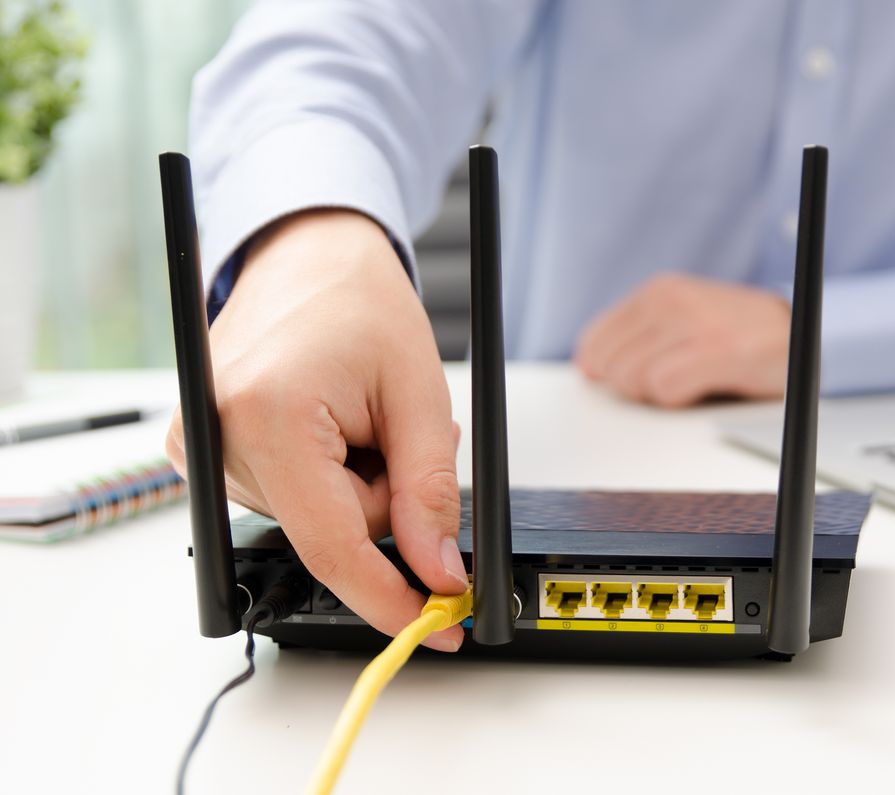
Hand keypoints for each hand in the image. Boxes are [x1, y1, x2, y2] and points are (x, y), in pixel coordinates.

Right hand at [166, 210, 467, 650]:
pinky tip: (329, 425)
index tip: (435, 625)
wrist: (309, 257)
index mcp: (268, 413)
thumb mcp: (421, 398)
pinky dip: (324, 477)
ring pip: (312, 519)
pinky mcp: (198, 448)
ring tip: (358, 414)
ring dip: (353, 483)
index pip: (330, 546)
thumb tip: (436, 572)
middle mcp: (214, 433)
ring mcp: (196, 443)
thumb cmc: (363, 306)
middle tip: (394, 431)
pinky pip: (285, 497)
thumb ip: (430, 495)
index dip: (388, 596)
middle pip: (327, 532)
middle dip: (380, 500)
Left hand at [574, 273, 790, 407]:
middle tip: (670, 382)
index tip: (625, 384)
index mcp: (658, 292)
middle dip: (634, 387)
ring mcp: (696, 323)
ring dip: (657, 395)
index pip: (594, 344)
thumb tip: (588, 367)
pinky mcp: (719, 350)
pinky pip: (665, 390)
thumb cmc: (736, 336)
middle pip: (612, 368)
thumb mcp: (682, 322)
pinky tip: (701, 389)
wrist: (800, 333)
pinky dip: (678, 400)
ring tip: (690, 382)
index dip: (603, 374)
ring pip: (634, 380)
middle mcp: (672, 300)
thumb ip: (638, 336)